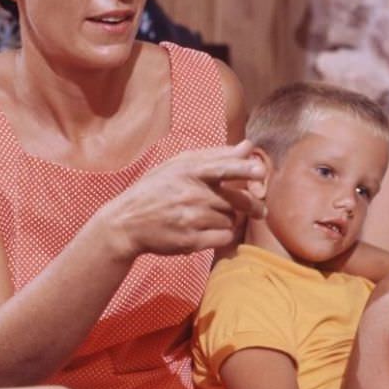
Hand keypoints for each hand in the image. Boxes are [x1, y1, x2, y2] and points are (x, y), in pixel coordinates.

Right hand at [104, 141, 265, 259]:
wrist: (126, 223)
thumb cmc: (155, 190)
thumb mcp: (178, 166)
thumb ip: (215, 156)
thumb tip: (248, 147)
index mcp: (188, 171)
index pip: (222, 168)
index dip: (244, 169)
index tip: (261, 172)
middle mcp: (190, 194)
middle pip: (236, 200)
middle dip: (251, 205)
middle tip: (260, 210)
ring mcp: (190, 219)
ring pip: (231, 220)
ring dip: (229, 220)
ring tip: (213, 217)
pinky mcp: (190, 241)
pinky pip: (223, 238)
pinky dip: (223, 235)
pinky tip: (211, 231)